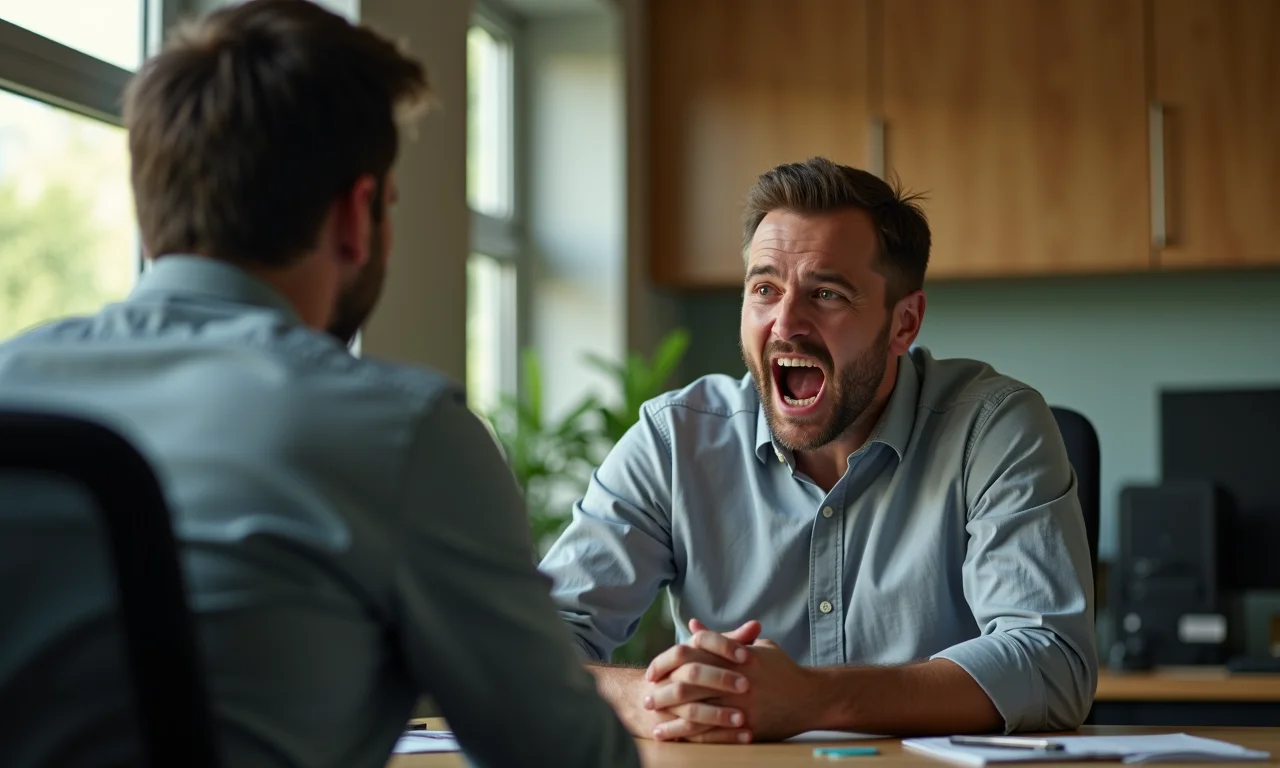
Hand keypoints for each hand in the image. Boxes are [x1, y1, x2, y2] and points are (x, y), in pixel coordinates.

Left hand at [650, 626, 817, 741]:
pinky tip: (679, 740)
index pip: (690, 653)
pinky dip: (693, 738)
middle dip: (664, 694)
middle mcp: (735, 679)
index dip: (666, 663)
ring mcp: (742, 705)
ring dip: (673, 721)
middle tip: (647, 700)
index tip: (651, 673)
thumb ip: (720, 638)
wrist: (811, 696)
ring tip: (656, 727)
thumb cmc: (780, 669)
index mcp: (733, 655)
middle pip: (688, 684)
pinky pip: (714, 734)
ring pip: (697, 713)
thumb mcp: (754, 647)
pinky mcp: (748, 728)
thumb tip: (691, 625)